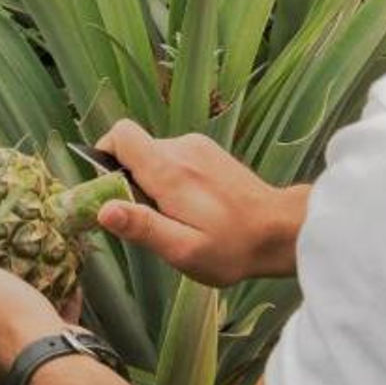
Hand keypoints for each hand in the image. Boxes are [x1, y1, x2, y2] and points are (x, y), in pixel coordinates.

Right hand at [94, 120, 309, 285]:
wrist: (282, 231)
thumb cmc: (233, 247)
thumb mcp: (183, 250)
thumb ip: (142, 227)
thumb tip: (104, 209)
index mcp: (169, 170)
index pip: (121, 135)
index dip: (104, 155)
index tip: (109, 187)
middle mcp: (181, 148)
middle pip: (135, 150)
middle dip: (130, 181)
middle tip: (150, 218)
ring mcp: (197, 147)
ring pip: (154, 156)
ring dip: (152, 183)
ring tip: (176, 217)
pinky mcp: (208, 152)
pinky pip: (173, 158)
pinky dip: (171, 180)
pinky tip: (191, 207)